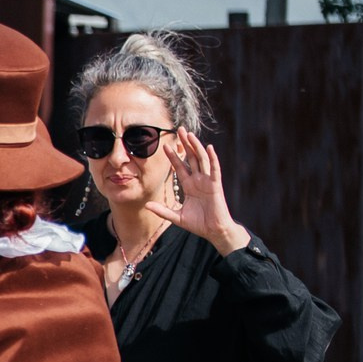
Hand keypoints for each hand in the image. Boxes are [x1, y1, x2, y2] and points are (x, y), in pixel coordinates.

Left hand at [145, 130, 249, 254]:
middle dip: (185, 145)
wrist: (213, 231)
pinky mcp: (216, 185)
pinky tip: (209, 147)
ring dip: (196, 147)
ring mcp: (208, 181)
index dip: (173, 157)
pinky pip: (214, 169)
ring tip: (190, 135)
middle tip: (179, 130)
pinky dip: (212, 158)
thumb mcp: (176, 217)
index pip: (180, 167)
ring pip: (202, 160)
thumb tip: (146, 205)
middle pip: (191, 158)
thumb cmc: (198, 223)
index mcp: (189, 185)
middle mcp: (198, 180)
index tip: (165, 146)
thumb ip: (162, 210)